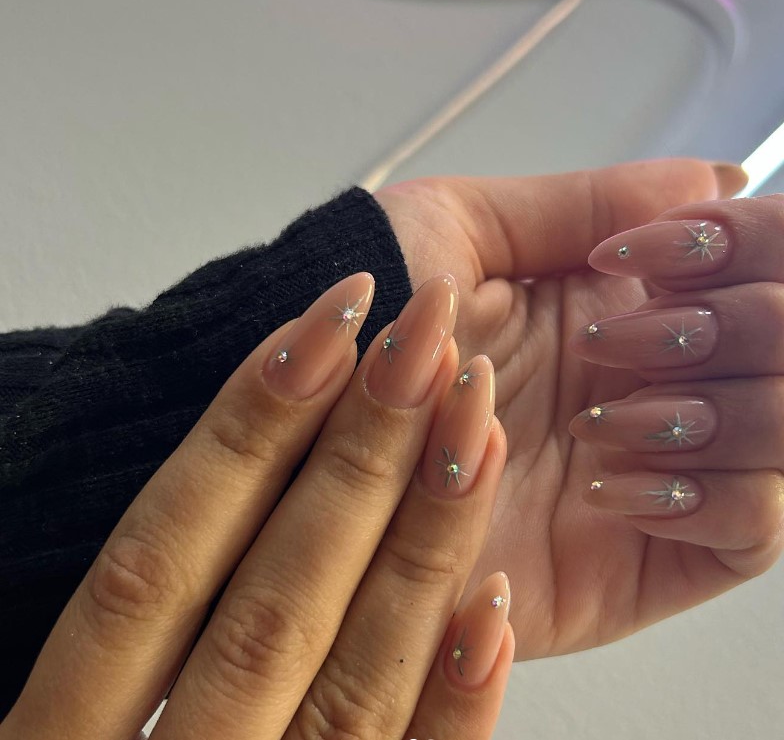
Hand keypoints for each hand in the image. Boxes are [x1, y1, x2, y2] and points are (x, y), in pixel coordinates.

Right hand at [1, 273, 513, 739]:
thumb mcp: (55, 710)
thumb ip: (128, 607)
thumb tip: (235, 446)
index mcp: (58, 739)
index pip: (156, 556)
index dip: (242, 428)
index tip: (323, 321)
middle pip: (270, 595)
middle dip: (356, 452)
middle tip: (425, 331)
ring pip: (351, 673)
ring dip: (421, 541)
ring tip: (476, 419)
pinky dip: (452, 707)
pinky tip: (494, 606)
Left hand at [377, 159, 783, 658]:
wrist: (309, 427)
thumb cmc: (372, 320)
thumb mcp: (466, 231)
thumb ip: (588, 202)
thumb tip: (717, 174)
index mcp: (626, 298)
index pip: (764, 268)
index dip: (751, 249)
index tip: (663, 256)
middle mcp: (653, 379)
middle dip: (735, 330)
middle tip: (621, 340)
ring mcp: (656, 468)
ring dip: (721, 413)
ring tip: (599, 418)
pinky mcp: (638, 559)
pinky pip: (750, 533)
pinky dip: (714, 494)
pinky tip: (613, 479)